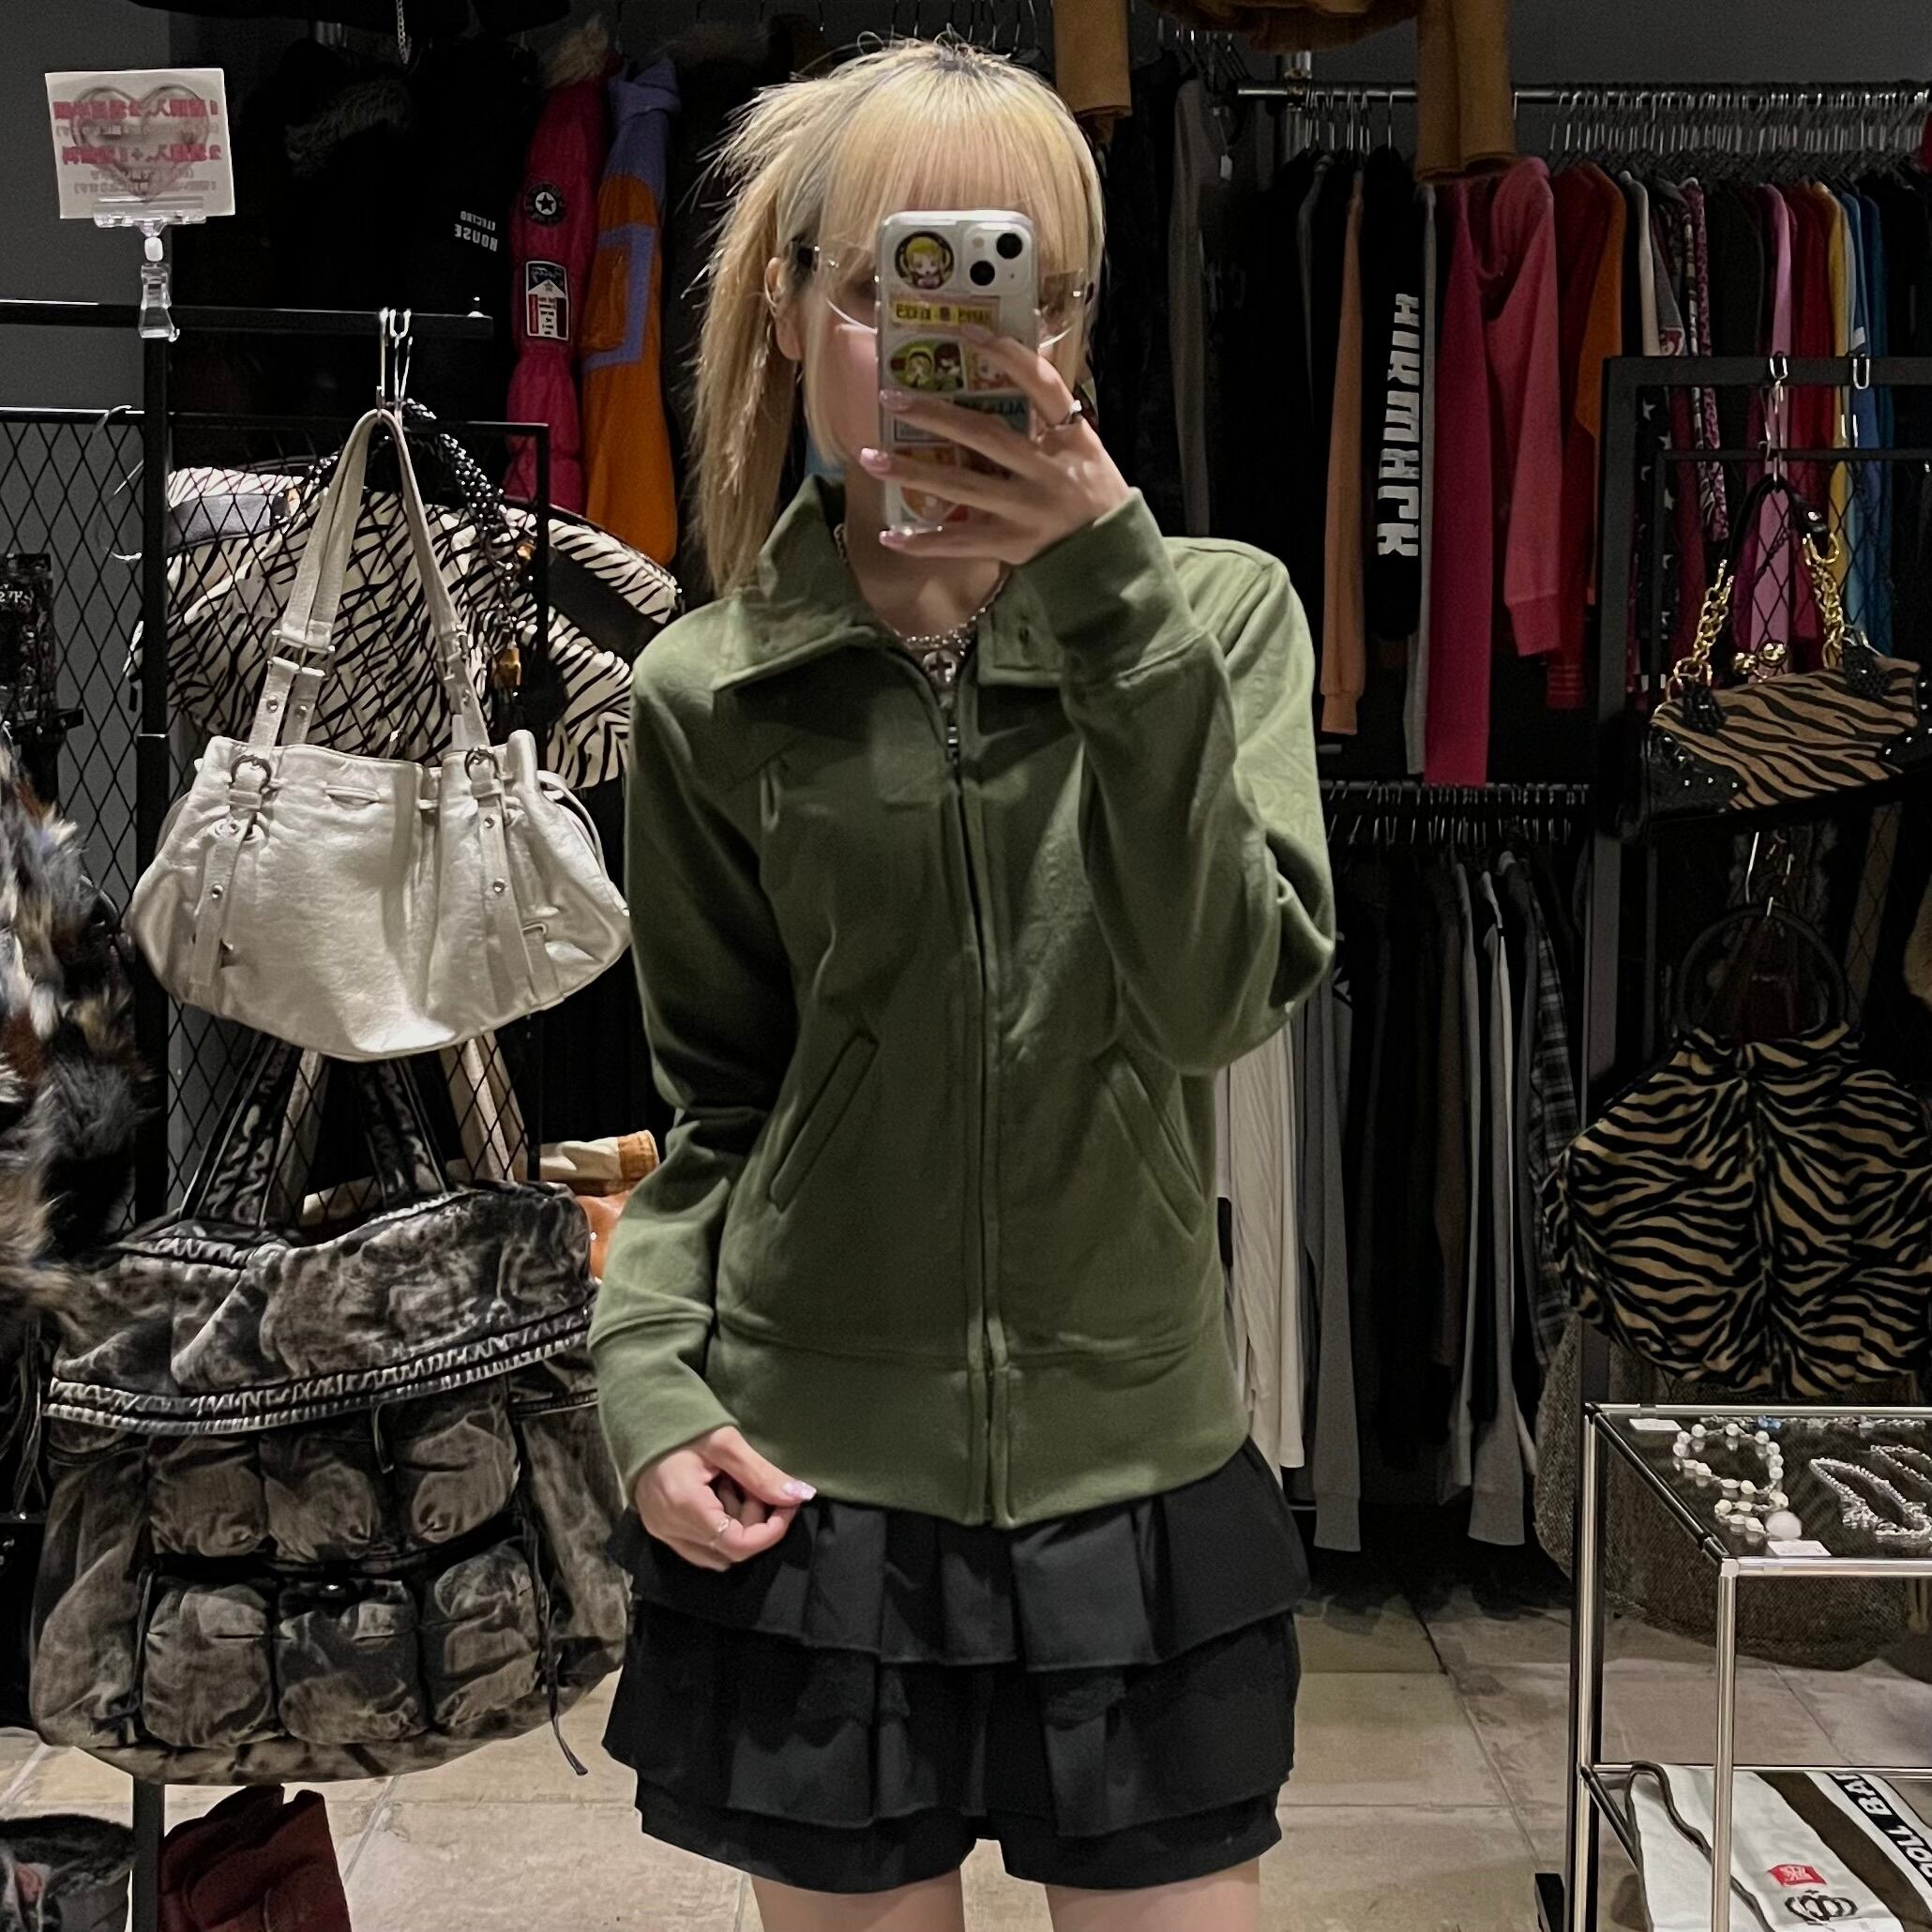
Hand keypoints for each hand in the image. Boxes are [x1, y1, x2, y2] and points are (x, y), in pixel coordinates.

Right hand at [634, 1424, 813, 1572]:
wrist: (639, 1416)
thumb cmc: (682, 1424)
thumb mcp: (726, 1443)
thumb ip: (762, 1474)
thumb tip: (800, 1495)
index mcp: (684, 1506)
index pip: (737, 1545)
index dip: (770, 1532)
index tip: (787, 1505)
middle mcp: (668, 1528)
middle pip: (727, 1550)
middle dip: (754, 1523)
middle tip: (755, 1486)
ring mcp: (660, 1531)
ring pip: (714, 1552)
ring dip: (736, 1527)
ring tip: (735, 1488)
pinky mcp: (658, 1528)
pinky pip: (697, 1545)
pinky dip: (718, 1528)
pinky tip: (719, 1496)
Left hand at [859, 330, 1129, 565]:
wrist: (1114, 556)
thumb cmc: (1094, 495)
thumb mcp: (1084, 450)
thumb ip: (1047, 424)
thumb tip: (1000, 381)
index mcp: (1071, 437)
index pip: (1041, 385)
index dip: (1007, 355)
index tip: (968, 332)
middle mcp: (1048, 470)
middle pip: (984, 435)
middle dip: (934, 414)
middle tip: (891, 397)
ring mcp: (1027, 510)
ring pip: (961, 487)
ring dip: (912, 472)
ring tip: (872, 459)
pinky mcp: (1013, 545)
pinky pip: (960, 542)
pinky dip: (924, 541)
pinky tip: (890, 535)